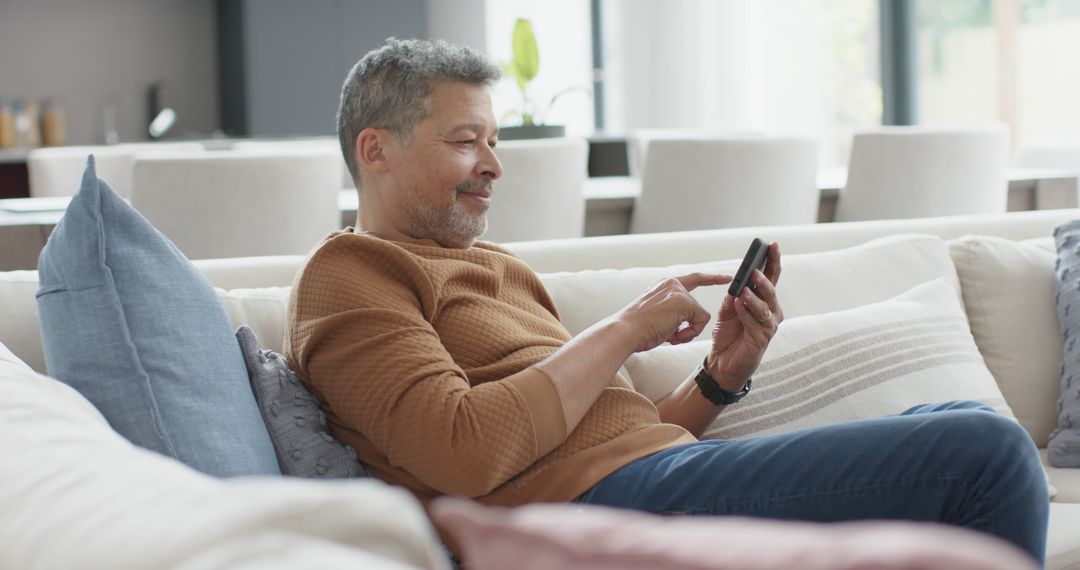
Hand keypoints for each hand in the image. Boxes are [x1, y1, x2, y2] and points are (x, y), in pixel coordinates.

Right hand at [616, 273, 731, 352]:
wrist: (626, 331)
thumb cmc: (637, 329)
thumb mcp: (656, 316)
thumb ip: (673, 314)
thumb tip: (685, 325)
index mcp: (663, 285)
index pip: (692, 279)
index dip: (710, 278)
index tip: (725, 277)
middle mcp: (672, 283)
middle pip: (698, 296)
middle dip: (704, 302)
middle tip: (717, 290)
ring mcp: (678, 291)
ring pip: (698, 315)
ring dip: (688, 331)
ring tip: (670, 336)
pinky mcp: (684, 302)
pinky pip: (701, 321)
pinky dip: (690, 333)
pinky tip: (674, 336)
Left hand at [708, 242, 783, 390]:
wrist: (723, 362)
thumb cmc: (729, 334)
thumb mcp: (728, 310)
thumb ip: (733, 296)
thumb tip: (736, 283)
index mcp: (765, 301)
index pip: (771, 277)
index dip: (772, 261)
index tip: (772, 245)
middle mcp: (772, 312)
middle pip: (771, 290)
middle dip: (764, 278)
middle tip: (754, 270)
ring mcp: (769, 326)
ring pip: (765, 307)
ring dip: (754, 297)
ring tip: (744, 288)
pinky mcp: (762, 340)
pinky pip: (755, 323)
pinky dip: (746, 313)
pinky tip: (738, 305)